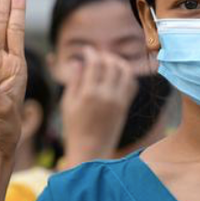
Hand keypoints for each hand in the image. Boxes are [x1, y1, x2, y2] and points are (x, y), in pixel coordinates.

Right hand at [61, 46, 137, 166]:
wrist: (91, 149)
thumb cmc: (73, 127)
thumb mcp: (67, 104)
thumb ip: (73, 81)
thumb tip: (77, 62)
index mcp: (89, 94)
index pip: (95, 63)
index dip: (91, 53)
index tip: (87, 51)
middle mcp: (106, 95)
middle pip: (111, 64)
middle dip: (105, 55)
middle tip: (98, 55)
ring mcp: (118, 101)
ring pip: (125, 71)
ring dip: (118, 62)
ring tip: (110, 62)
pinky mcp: (125, 106)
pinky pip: (132, 84)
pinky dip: (127, 75)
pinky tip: (118, 75)